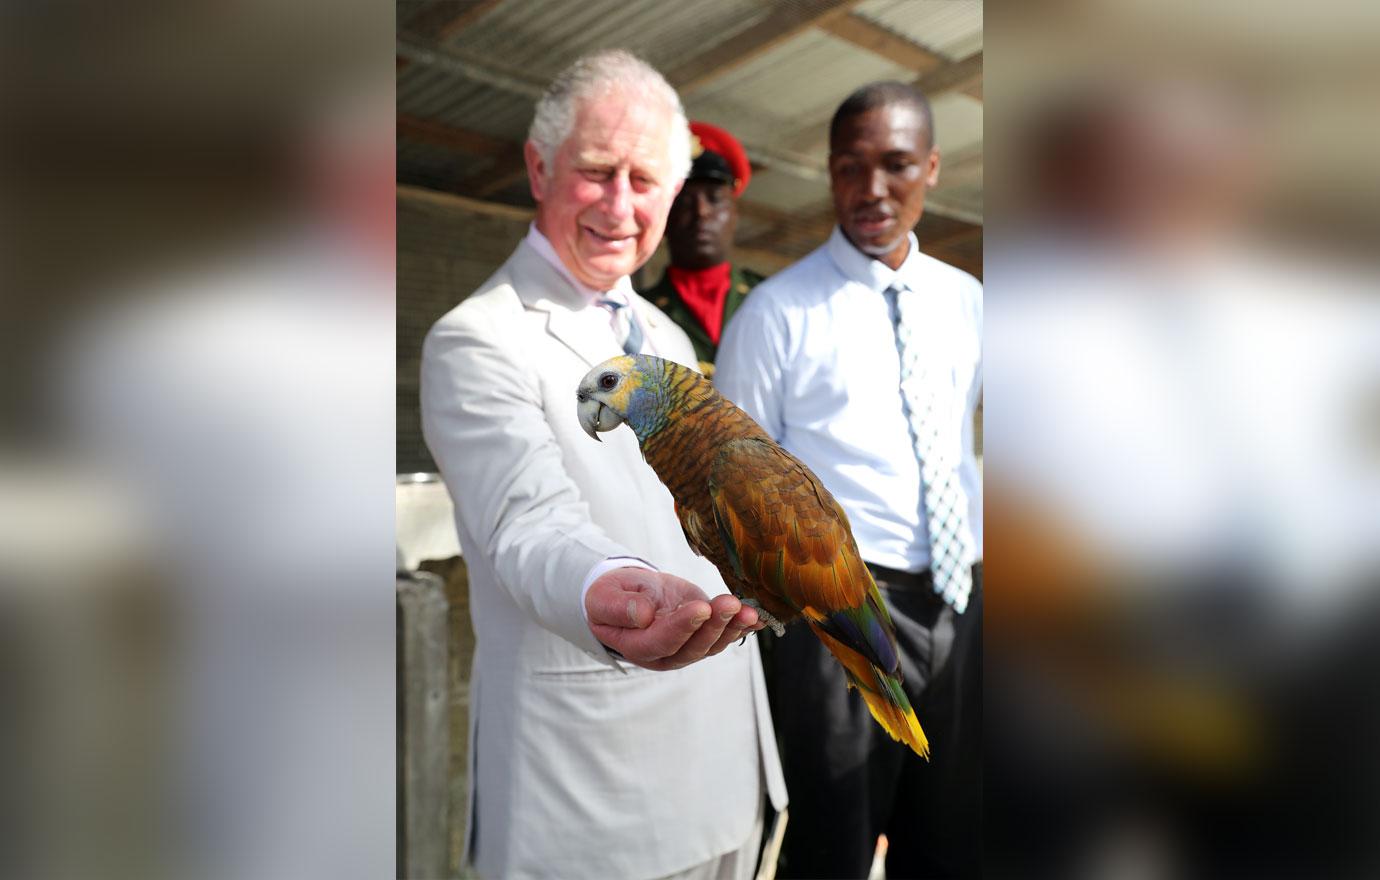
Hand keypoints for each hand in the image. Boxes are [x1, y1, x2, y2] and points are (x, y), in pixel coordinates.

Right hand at [585, 568, 763, 670]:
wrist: (626, 594)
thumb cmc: (611, 597)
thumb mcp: (603, 598)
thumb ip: (619, 607)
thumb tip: (643, 614)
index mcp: (638, 646)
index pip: (662, 641)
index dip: (683, 626)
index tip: (700, 607)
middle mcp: (666, 653)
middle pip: (694, 647)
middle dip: (715, 626)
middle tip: (730, 604)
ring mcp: (687, 645)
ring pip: (713, 644)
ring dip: (733, 628)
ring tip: (748, 610)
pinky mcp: (703, 632)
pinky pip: (725, 634)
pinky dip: (743, 627)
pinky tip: (759, 617)